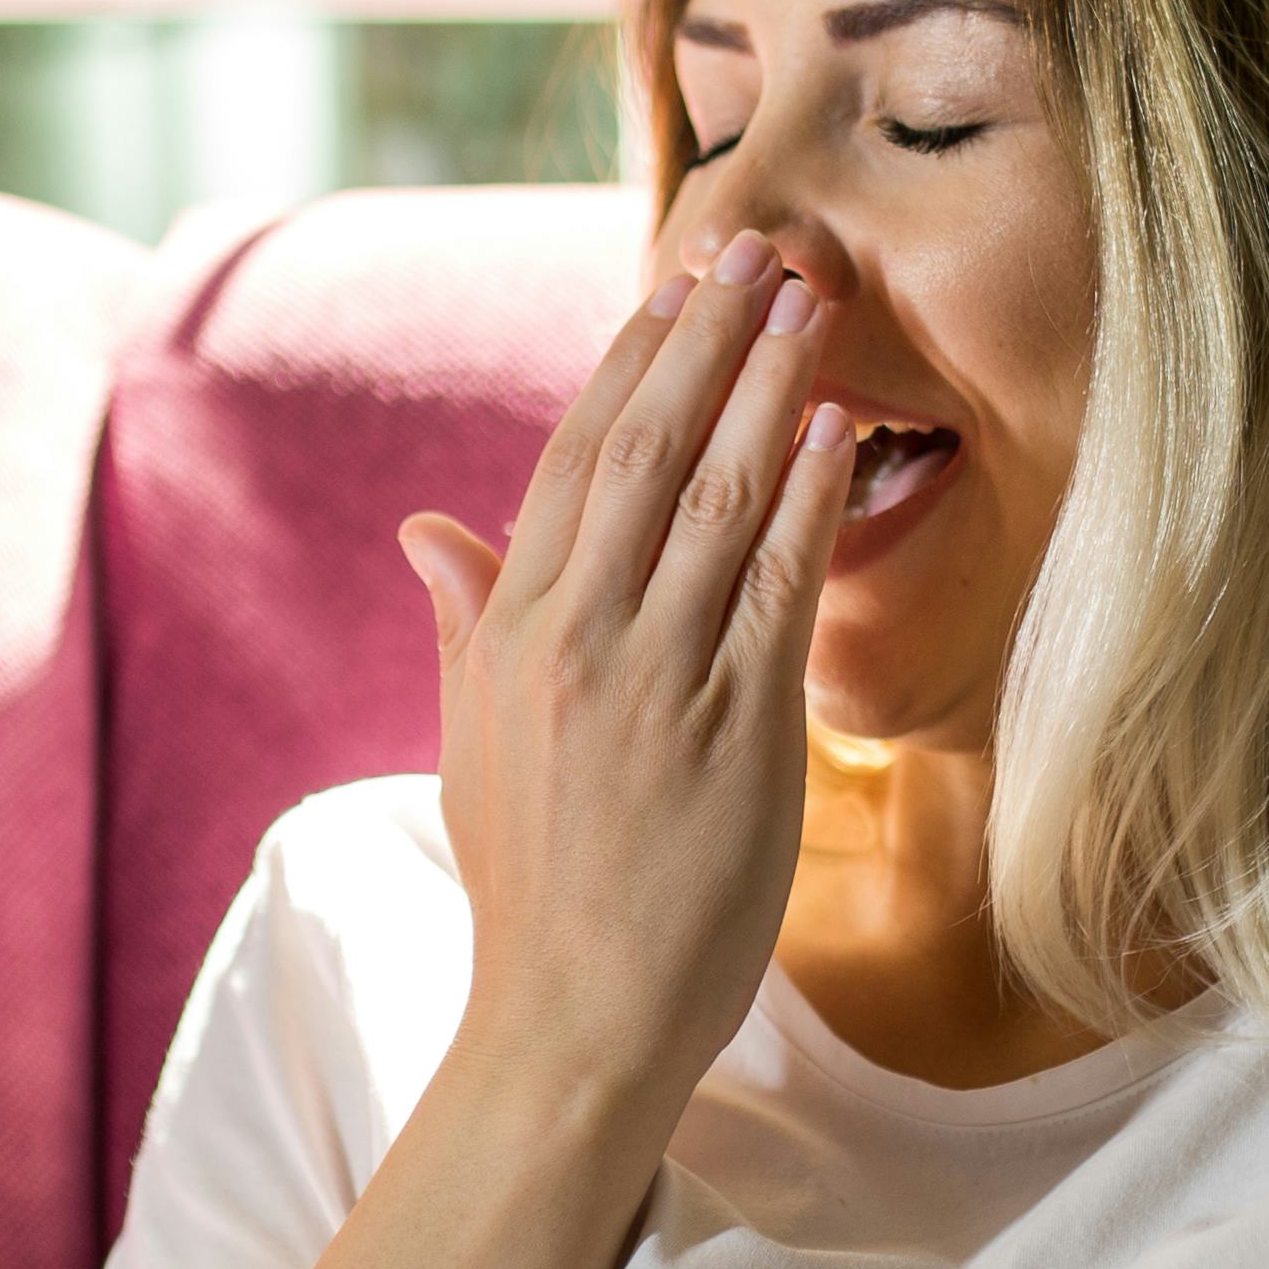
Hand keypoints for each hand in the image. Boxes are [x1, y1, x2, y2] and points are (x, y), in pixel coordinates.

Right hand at [398, 231, 855, 1127]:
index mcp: (514, 635)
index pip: (572, 463)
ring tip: (810, 305)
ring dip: (769, 390)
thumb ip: (466, 623)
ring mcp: (659, 682)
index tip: (673, 288)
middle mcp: (579, 640)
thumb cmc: (531, 887)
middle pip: (647, 452)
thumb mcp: (472, 743)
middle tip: (757, 250)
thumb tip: (427, 529)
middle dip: (706, 340)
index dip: (628, 364)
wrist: (572, 1017)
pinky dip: (811, 502)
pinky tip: (841, 431)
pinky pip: (777, 590)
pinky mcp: (737, 733)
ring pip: (718, 500)